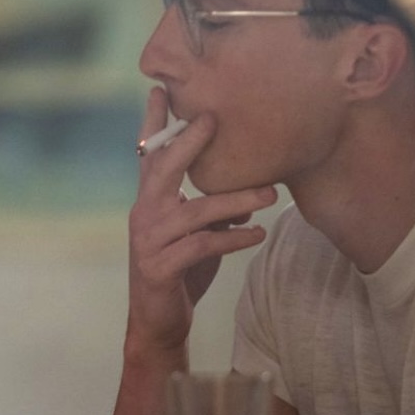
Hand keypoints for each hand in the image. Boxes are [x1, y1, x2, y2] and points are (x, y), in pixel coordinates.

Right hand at [127, 87, 275, 355]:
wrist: (158, 324)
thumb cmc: (179, 274)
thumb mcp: (196, 235)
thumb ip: (213, 212)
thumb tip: (251, 194)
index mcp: (149, 202)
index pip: (148, 156)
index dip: (153, 124)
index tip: (159, 89)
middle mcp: (144, 215)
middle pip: (163, 169)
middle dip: (188, 142)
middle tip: (214, 120)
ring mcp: (149, 241)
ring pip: (195, 211)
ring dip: (235, 200)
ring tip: (269, 193)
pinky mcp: (160, 268)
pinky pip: (202, 246)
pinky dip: (233, 238)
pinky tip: (258, 234)